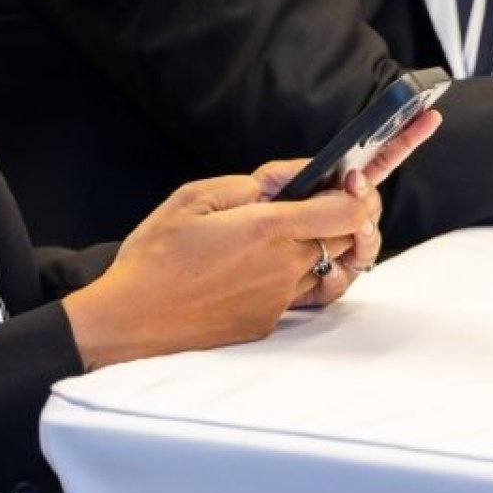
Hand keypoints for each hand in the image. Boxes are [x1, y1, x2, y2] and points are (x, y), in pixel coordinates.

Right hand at [61, 110, 438, 370]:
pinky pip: (309, 292)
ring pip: (337, 267)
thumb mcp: (193, 198)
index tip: (357, 172)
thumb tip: (288, 179)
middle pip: (352, 238)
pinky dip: (312, 270)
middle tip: (349, 190)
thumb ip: (250, 185)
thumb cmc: (154, 257)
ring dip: (339, 243)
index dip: (361, 188)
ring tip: (330, 223)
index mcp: (268, 230)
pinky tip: (291, 256)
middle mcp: (285, 267)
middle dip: (357, 211)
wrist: (131, 320)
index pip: (348, 211)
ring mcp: (282, 298)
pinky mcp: (272, 321)